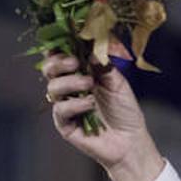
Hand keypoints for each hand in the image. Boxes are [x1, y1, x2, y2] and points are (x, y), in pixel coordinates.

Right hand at [43, 53, 164, 180]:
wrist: (130, 140)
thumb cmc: (125, 111)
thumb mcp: (118, 83)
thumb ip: (104, 66)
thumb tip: (91, 50)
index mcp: (80, 74)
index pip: (60, 57)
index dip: (60, 48)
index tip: (69, 41)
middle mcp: (69, 89)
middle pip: (49, 70)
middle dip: (58, 62)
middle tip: (75, 62)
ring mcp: (65, 106)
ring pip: (52, 88)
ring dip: (70, 82)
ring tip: (89, 84)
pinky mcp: (65, 124)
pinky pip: (60, 110)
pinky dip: (75, 104)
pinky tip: (89, 104)